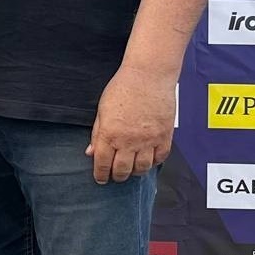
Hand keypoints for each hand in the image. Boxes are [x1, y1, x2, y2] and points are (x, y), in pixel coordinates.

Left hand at [86, 65, 174, 184]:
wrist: (148, 75)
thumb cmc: (123, 87)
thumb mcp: (102, 110)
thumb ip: (97, 133)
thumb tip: (91, 152)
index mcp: (109, 134)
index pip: (102, 163)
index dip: (100, 174)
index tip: (101, 178)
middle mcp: (128, 141)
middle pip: (122, 170)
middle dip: (117, 176)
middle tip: (116, 175)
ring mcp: (148, 140)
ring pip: (142, 168)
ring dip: (135, 171)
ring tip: (132, 168)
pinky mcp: (164, 136)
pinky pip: (160, 158)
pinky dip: (153, 162)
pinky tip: (148, 159)